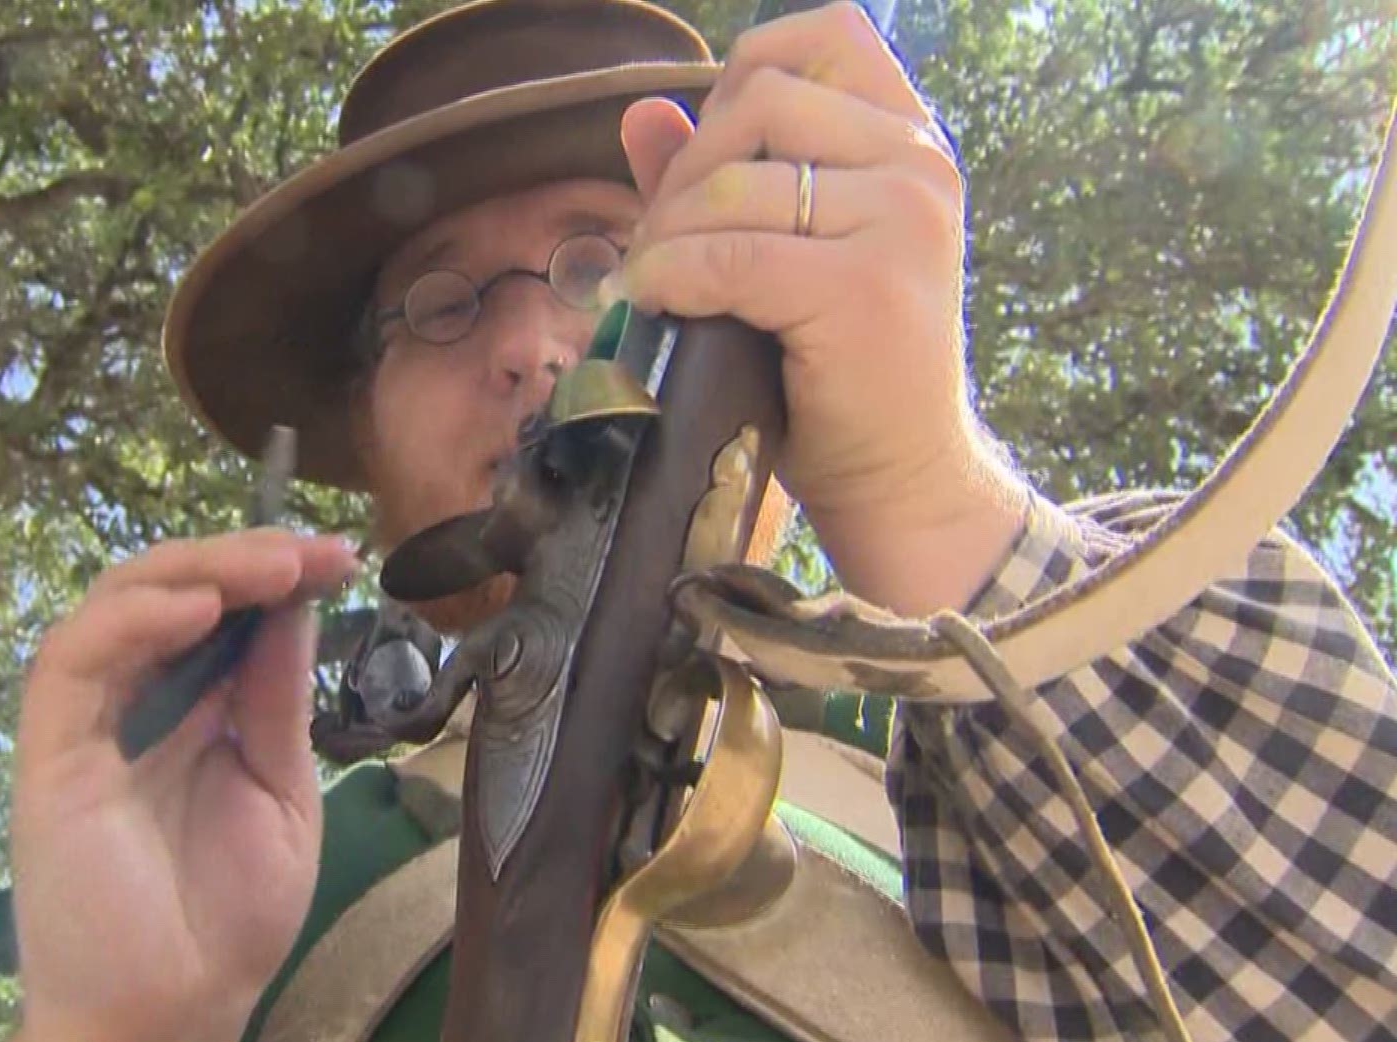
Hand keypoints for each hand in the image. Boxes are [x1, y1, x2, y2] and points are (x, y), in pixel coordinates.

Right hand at [2, 529, 356, 1041]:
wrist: (173, 1014)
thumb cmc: (225, 921)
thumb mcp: (281, 793)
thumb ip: (277, 703)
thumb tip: (294, 607)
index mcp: (189, 713)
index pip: (218, 614)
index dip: (270, 574)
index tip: (337, 555)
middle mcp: (132, 703)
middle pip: (168, 592)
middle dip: (241, 559)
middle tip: (309, 551)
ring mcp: (87, 722)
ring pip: (116, 605)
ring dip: (193, 571)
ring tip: (266, 567)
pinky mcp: (50, 751)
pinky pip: (73, 661)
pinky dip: (131, 620)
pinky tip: (196, 608)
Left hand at [616, 2, 1027, 612]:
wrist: (900, 479)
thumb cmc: (836, 371)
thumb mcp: (784, 257)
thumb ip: (720, 177)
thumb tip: (642, 115)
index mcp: (912, 143)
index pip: (822, 36)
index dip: (742, 78)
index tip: (715, 159)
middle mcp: (918, 166)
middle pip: (755, 102)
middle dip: (686, 174)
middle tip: (667, 249)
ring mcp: (899, 222)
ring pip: (728, 185)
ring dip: (666, 237)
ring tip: (660, 288)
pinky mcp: (861, 288)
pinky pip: (724, 254)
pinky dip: (670, 278)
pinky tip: (661, 308)